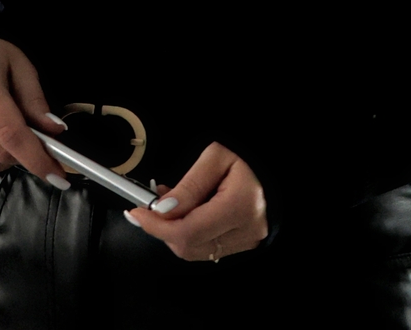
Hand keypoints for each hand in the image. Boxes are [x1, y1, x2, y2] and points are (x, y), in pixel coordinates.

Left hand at [124, 142, 267, 261]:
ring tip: (171, 206)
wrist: (272, 172)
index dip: (157, 226)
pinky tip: (186, 215)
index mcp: (239, 206)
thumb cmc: (248, 159)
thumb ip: (189, 185)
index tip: (137, 213)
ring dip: (173, 232)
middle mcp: (245, 231)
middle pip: (187, 245)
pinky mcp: (242, 246)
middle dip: (162, 228)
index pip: (188, 231)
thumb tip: (163, 210)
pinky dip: (188, 234)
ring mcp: (244, 242)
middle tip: (151, 206)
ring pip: (193, 251)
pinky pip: (204, 248)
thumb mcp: (216, 158)